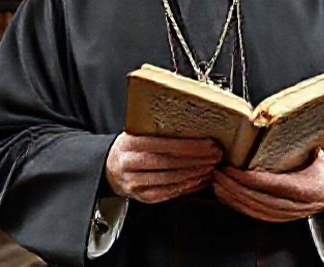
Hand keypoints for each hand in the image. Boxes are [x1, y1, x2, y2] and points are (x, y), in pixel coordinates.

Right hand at [104, 133, 222, 203]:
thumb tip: (191, 127)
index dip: (189, 146)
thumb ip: (156, 131)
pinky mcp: (143, 197)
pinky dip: (188, 186)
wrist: (108, 169)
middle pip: (171, 163)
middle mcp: (131, 165)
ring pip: (172, 179)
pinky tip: (200, 179)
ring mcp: (136, 183)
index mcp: (130, 144)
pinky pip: (170, 192)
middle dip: (198, 159)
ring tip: (211, 166)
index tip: (209, 143)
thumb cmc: (127, 148)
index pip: (164, 145)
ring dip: (196, 173)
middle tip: (215, 155)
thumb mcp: (135, 133)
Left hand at [212, 150, 323, 221]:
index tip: (233, 168)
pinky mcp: (278, 219)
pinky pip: (255, 214)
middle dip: (235, 186)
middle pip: (259, 199)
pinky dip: (237, 205)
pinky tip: (225, 195)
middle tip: (218, 172)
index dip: (250, 178)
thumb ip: (296, 144)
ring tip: (217, 182)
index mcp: (307, 188)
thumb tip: (272, 125)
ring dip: (232, 196)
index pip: (274, 185)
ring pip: (255, 209)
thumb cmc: (320, 166)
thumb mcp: (314, 152)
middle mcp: (297, 206)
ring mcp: (288, 215)